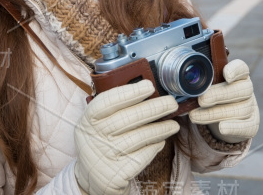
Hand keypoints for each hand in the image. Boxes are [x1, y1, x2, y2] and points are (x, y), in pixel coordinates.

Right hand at [74, 80, 179, 194]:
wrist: (93, 175)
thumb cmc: (102, 140)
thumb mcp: (99, 123)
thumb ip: (116, 108)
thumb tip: (148, 90)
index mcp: (89, 120)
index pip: (107, 102)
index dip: (129, 93)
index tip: (149, 86)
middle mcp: (94, 137)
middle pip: (128, 118)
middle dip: (154, 108)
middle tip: (172, 103)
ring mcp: (105, 156)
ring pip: (139, 137)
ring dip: (160, 129)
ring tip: (173, 124)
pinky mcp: (117, 173)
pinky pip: (142, 155)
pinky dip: (154, 146)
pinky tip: (160, 141)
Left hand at [188, 59, 259, 143]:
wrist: (223, 117)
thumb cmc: (211, 94)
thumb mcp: (206, 84)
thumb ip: (199, 78)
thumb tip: (177, 74)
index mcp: (237, 75)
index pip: (241, 68)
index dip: (236, 70)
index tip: (226, 74)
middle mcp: (246, 89)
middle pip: (242, 89)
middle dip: (220, 94)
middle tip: (201, 99)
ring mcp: (250, 108)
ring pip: (240, 109)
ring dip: (215, 113)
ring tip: (194, 115)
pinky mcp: (250, 125)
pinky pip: (245, 127)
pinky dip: (234, 127)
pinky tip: (221, 127)